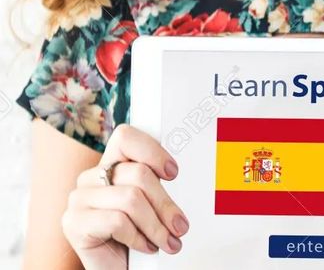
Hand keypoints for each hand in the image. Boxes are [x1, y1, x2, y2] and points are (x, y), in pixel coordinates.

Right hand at [62, 125, 188, 269]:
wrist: (118, 269)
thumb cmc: (136, 236)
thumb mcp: (150, 204)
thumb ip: (154, 184)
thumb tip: (172, 171)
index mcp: (109, 165)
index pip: (126, 137)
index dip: (153, 151)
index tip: (172, 173)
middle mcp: (90, 178)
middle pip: (138, 174)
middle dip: (165, 204)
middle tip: (180, 226)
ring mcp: (78, 200)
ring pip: (131, 199)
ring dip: (156, 226)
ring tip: (167, 241)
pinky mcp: (73, 224)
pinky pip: (117, 221)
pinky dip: (138, 237)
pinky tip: (144, 247)